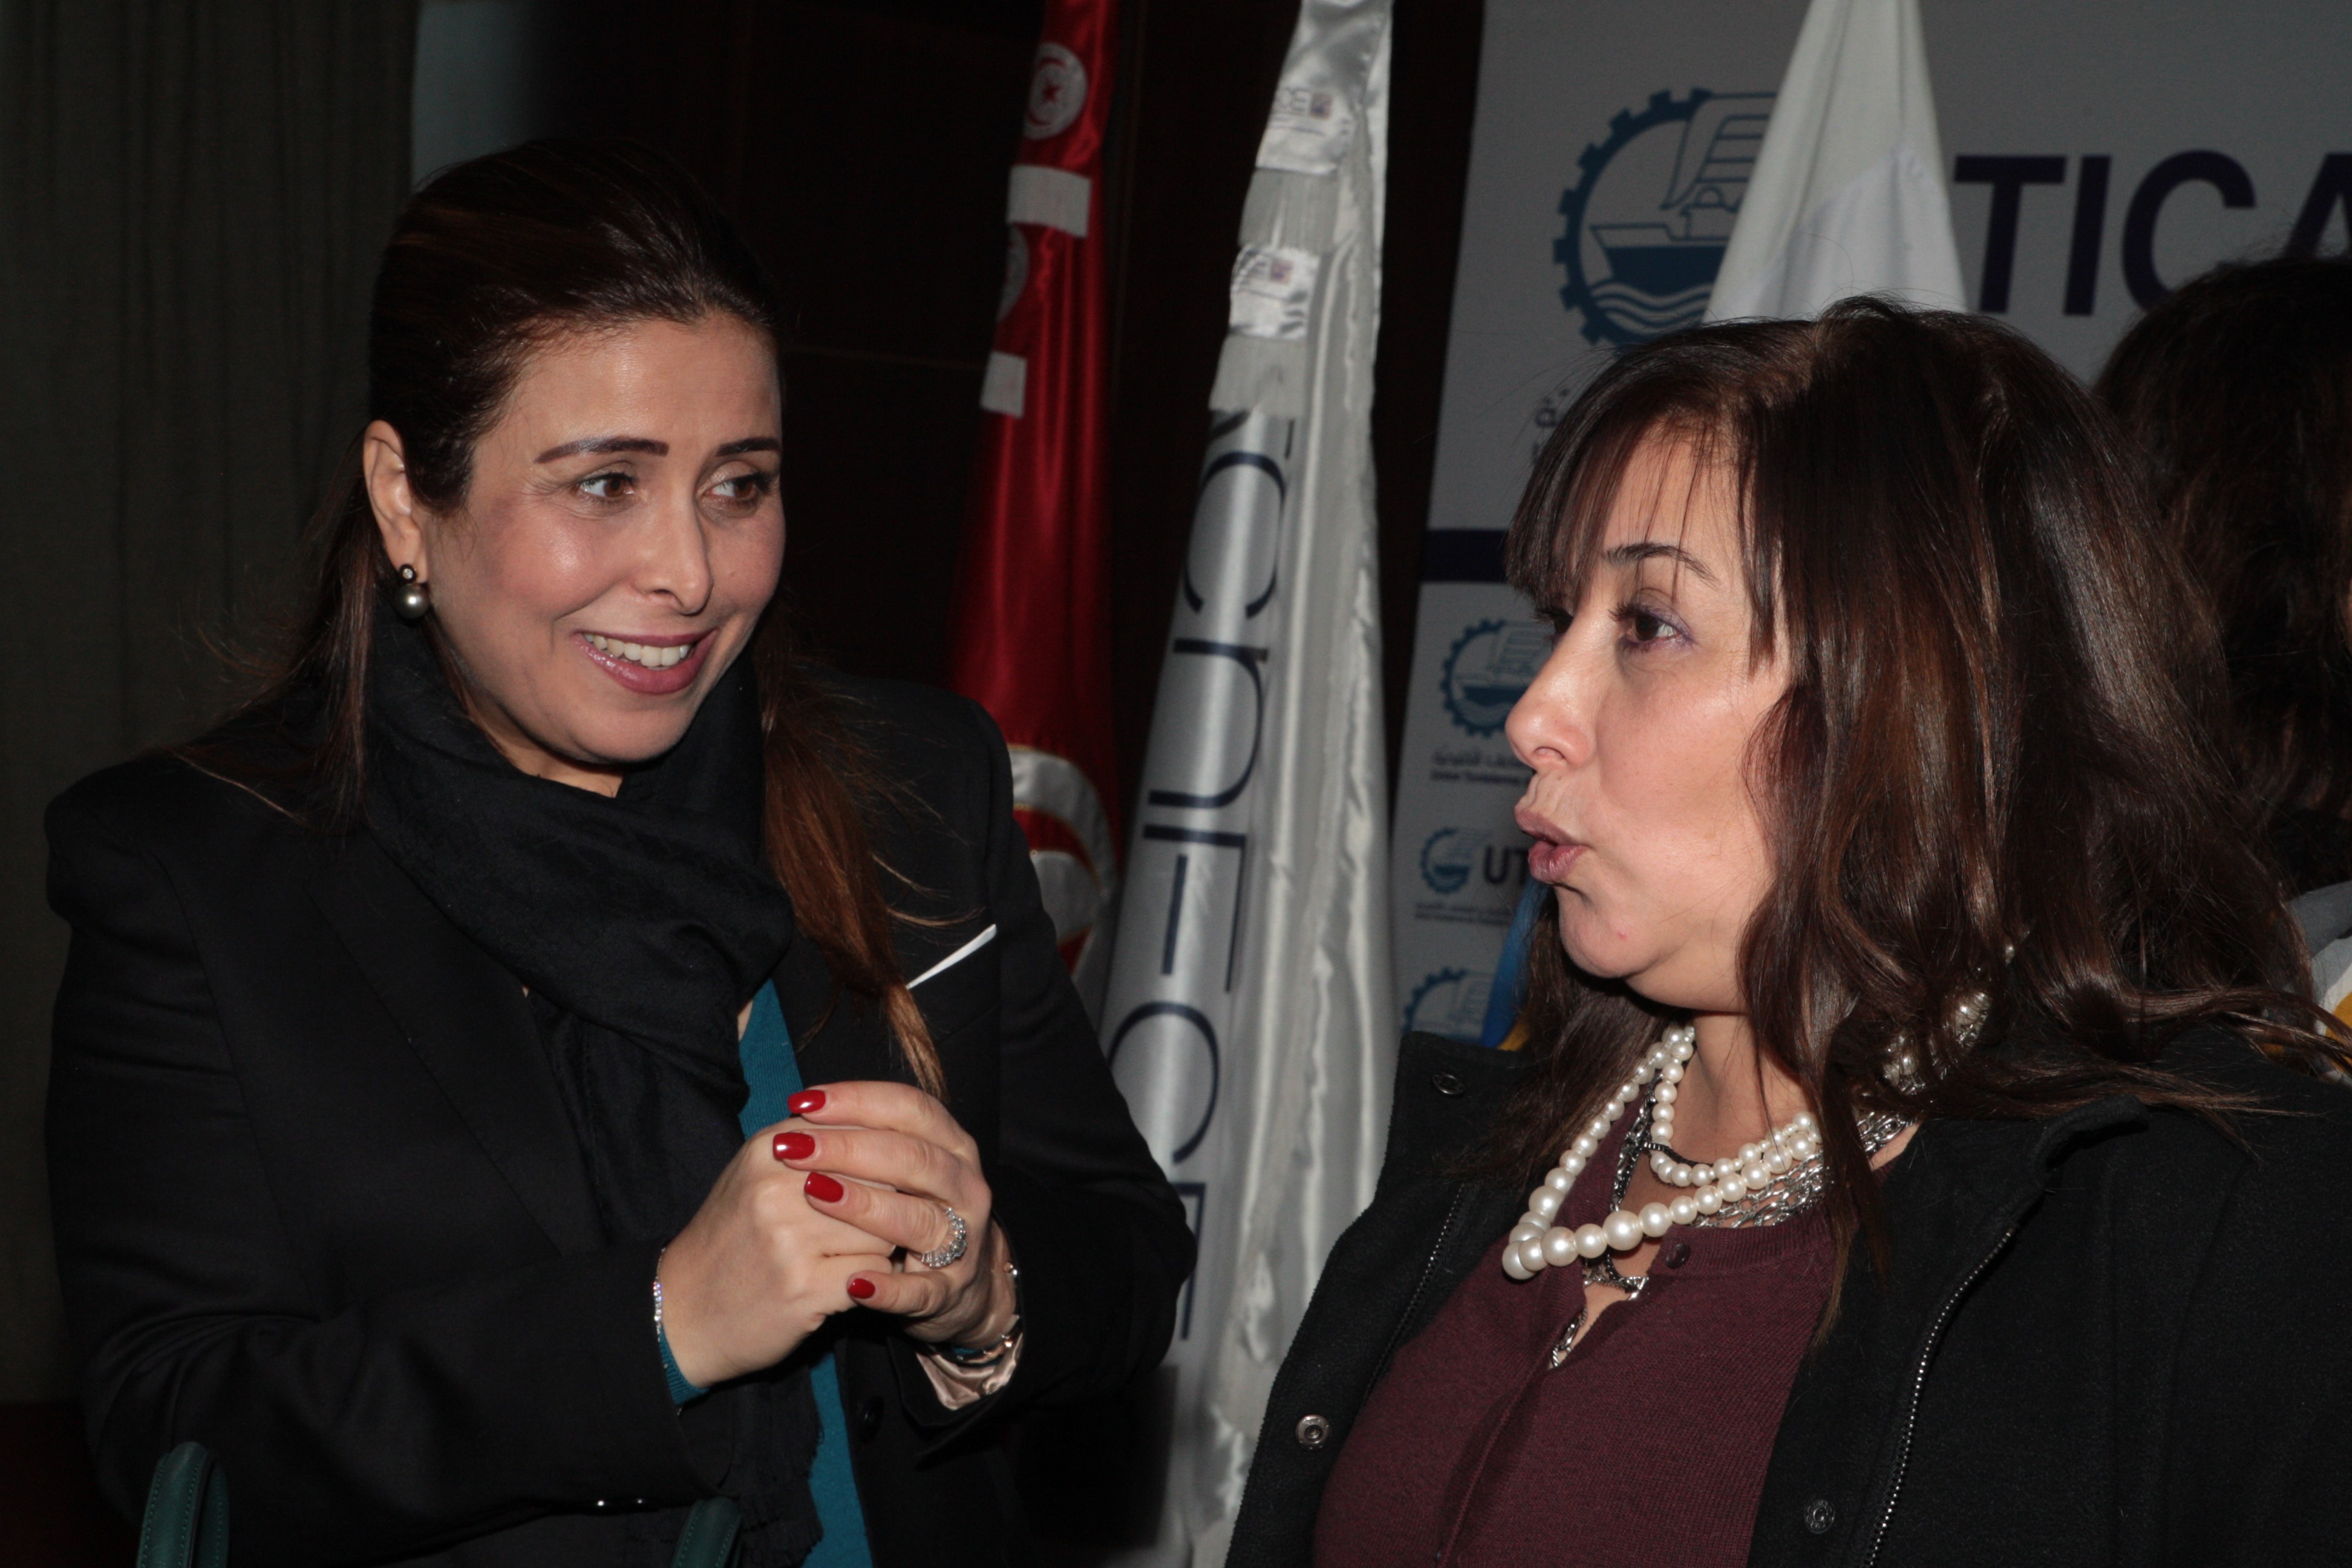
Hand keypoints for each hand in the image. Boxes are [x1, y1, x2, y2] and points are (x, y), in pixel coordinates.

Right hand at [656, 1122, 895, 1387]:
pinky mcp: (804, 1288)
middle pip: (880, 1182)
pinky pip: (874, 1272)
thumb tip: (885, 1126)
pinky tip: (846, 1282)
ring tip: (852, 1254)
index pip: (863, 1134)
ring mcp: (789, 1240)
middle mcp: (776, 1188)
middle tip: (876, 1224)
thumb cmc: (732, 1238)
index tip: (888, 1180)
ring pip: (883, 1230)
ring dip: (880, 1246)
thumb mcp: (758, 1173)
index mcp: (770, 1149)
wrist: (683, 1313)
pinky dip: (871, 1279)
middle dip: (887, 1206)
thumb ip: (814, 1143)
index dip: (885, 1160)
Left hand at [773, 1081, 1017, 1350]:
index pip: (910, 1109)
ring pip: (920, 1219)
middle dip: (850, 1149)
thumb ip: (863, 1140)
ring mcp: (963, 1240)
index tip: (804, 1103)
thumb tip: (801, 1113)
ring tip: (817, 1196)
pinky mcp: (949, 1290)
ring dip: (868, 1206)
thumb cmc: (909, 1211)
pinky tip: (854, 1283)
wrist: (957, 1282)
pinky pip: (922, 1291)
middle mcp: (964, 1187)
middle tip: (795, 1149)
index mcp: (952, 1146)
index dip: (858, 1100)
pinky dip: (890, 1288)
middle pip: (913, 1158)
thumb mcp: (897, 1170)